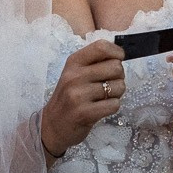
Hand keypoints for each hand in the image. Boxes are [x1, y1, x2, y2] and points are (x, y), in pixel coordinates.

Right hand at [42, 38, 125, 157]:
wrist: (52, 125)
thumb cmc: (68, 97)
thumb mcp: (75, 74)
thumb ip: (95, 63)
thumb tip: (120, 55)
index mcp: (74, 62)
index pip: (101, 46)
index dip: (117, 52)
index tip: (118, 59)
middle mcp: (74, 76)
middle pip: (115, 67)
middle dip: (119, 76)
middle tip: (109, 84)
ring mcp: (78, 95)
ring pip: (118, 86)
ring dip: (117, 93)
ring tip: (103, 98)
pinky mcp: (84, 113)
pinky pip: (114, 104)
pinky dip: (112, 107)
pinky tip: (101, 108)